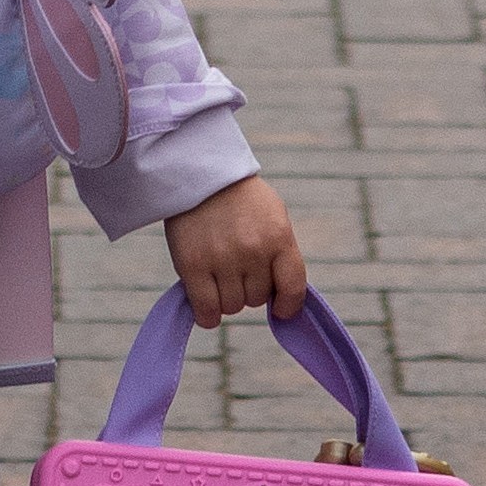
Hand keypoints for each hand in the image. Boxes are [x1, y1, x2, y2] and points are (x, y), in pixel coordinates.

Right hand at [164, 173, 307, 327]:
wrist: (196, 171)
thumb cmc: (238, 197)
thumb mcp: (272, 218)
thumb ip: (279, 254)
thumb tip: (280, 299)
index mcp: (279, 238)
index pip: (293, 290)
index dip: (287, 306)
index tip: (279, 310)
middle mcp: (253, 251)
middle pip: (257, 299)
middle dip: (248, 289)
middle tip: (235, 269)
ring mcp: (222, 259)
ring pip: (232, 306)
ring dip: (226, 297)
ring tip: (216, 275)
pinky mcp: (192, 265)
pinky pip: (206, 309)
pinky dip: (207, 315)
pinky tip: (205, 307)